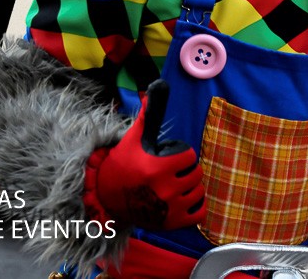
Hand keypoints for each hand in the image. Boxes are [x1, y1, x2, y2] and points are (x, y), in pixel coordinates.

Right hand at [84, 80, 204, 229]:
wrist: (108, 198)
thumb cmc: (124, 163)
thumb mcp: (136, 137)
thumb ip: (150, 112)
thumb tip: (159, 83)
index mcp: (157, 167)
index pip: (188, 156)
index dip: (180, 155)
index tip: (167, 158)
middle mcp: (164, 189)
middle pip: (195, 174)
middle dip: (185, 171)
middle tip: (170, 173)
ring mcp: (169, 209)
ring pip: (198, 191)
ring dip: (190, 187)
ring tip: (174, 186)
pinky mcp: (172, 224)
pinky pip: (200, 213)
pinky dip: (195, 207)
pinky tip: (182, 200)